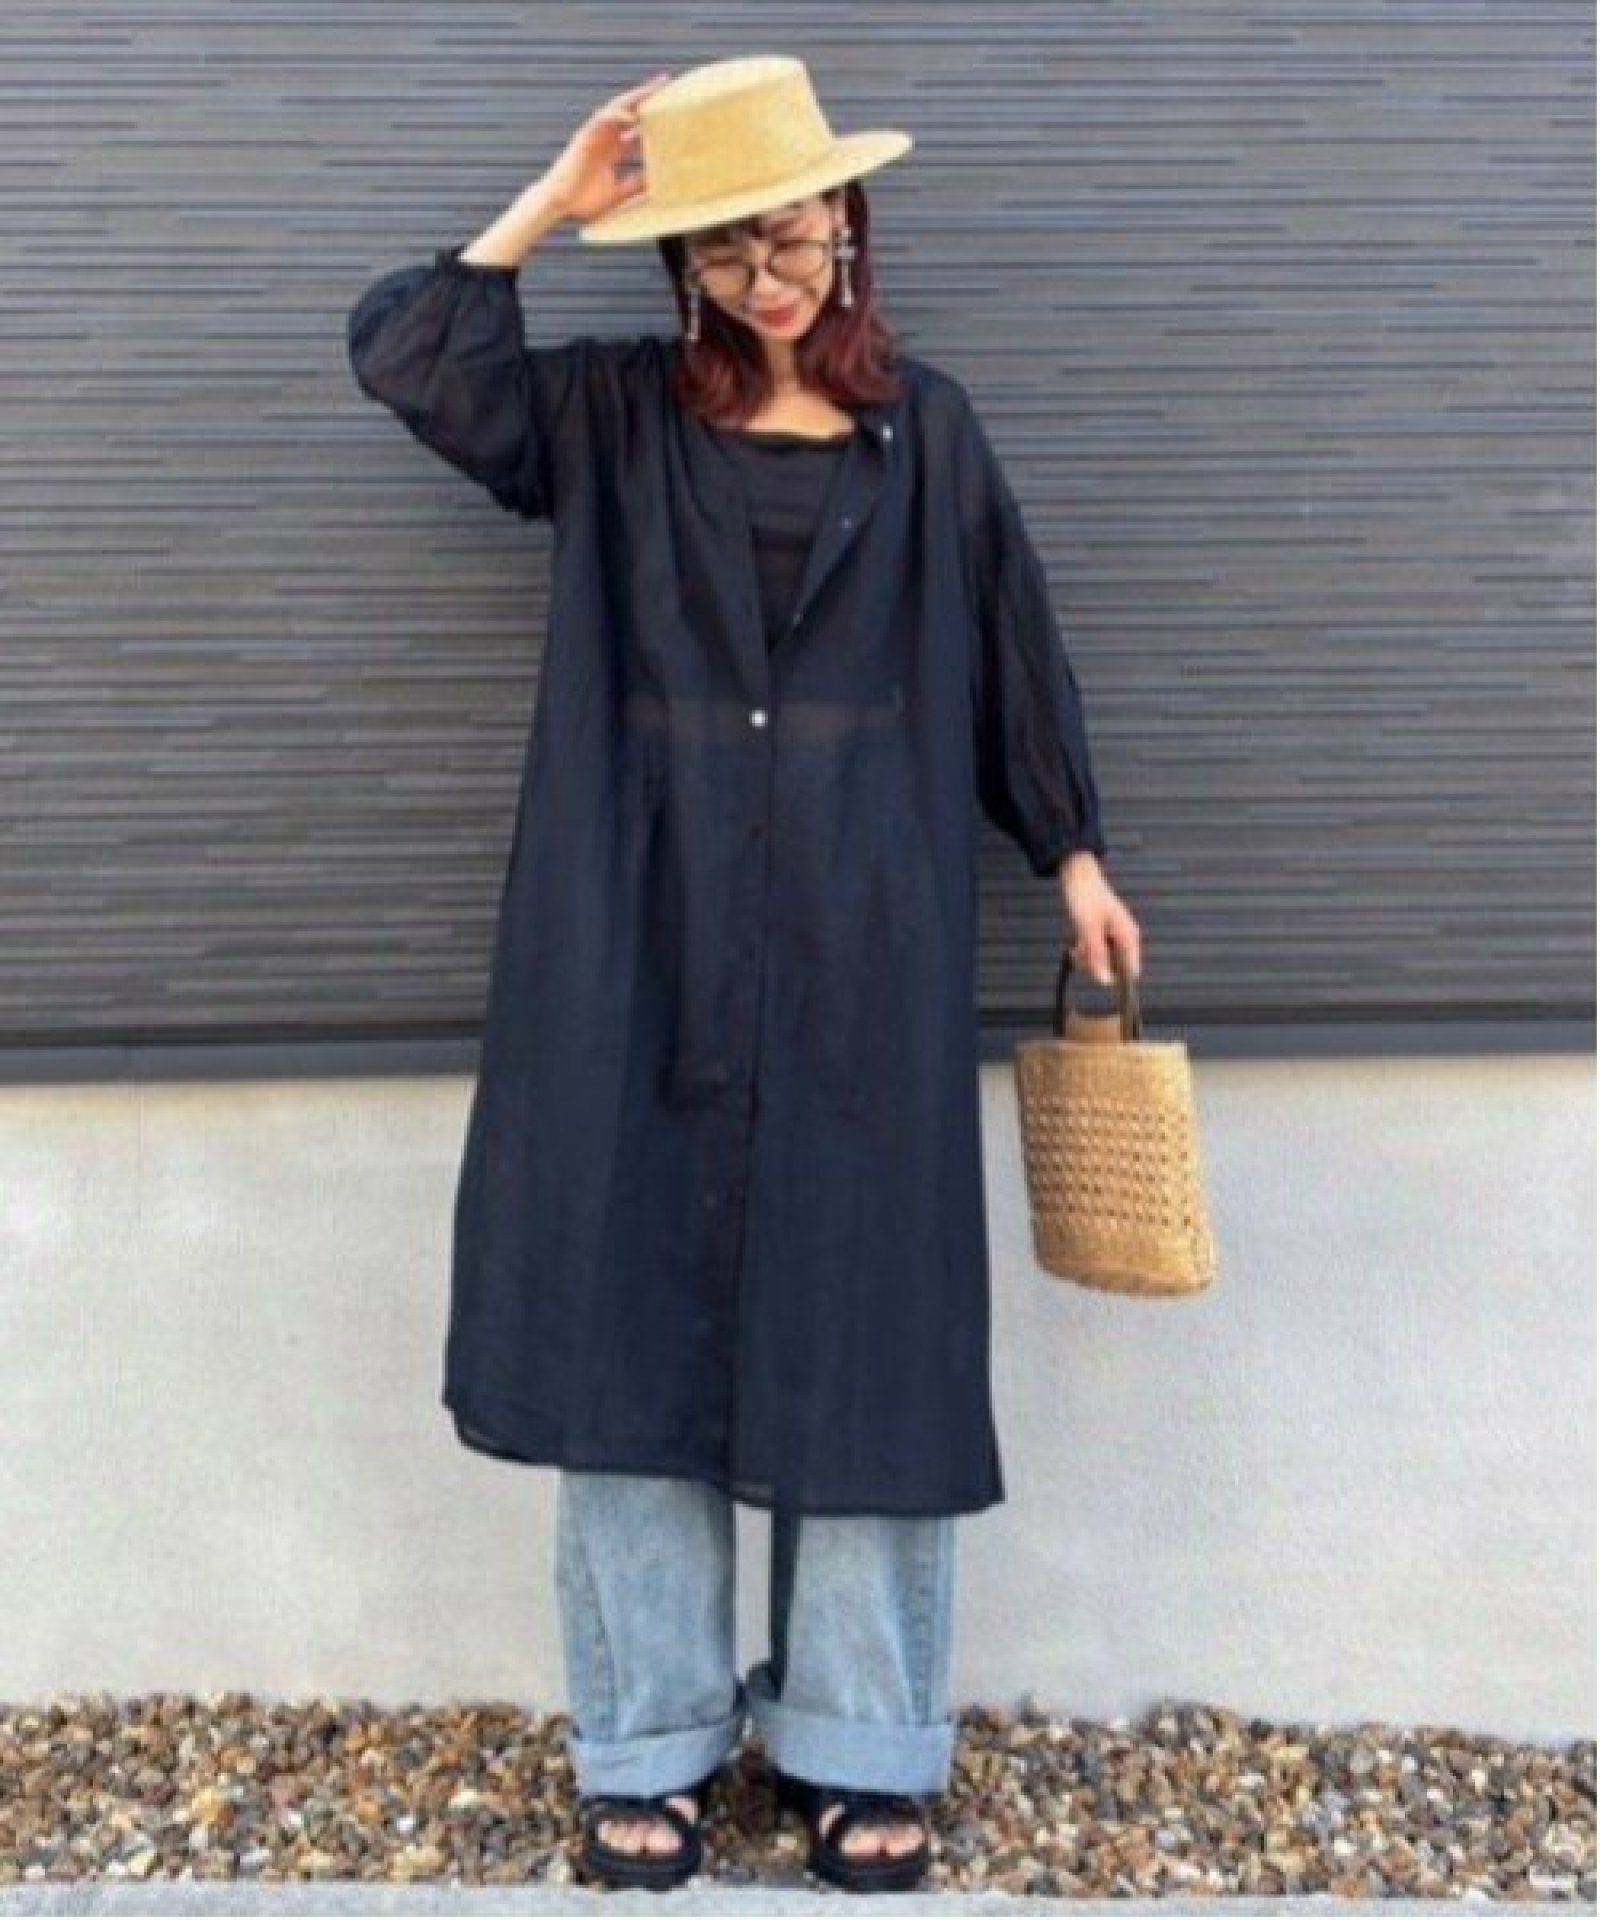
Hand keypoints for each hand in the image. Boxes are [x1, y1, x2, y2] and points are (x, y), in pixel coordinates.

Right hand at [544, 72, 672, 225]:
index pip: (636, 127)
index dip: (653, 117)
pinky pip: (600, 120)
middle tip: (666, 83)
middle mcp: (605, 137)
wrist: (558, 205)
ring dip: (634, 97)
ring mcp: (594, 135)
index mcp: (613, 149)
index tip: (672, 109)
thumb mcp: (618, 193)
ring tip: (654, 88)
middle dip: (646, 96)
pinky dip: (616, 116)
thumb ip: (635, 185)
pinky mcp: (584, 138)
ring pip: (617, 108)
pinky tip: (632, 116)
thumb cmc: (583, 202)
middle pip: (629, 110)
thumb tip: (657, 183)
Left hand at [1058, 852, 1141, 986]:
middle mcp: (1126, 939)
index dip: (1115, 979)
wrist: (1078, 875)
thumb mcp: (1088, 930)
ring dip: (1088, 957)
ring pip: (1103, 961)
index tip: (1095, 973)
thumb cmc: (1085, 899)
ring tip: (1076, 944)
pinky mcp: (1104, 935)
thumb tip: (1105, 983)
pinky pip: (1096, 952)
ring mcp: (1115, 937)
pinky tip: (1076, 940)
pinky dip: (1085, 950)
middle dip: (1095, 965)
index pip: (1131, 973)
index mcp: (1129, 938)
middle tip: (1080, 950)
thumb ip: (1097, 956)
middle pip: (1115, 969)